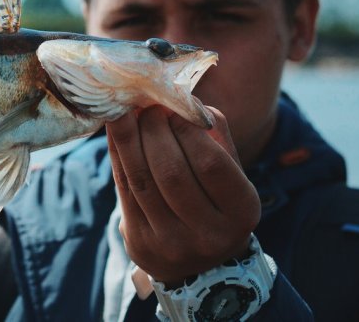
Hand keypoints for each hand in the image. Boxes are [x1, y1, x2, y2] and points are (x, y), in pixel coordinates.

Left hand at [106, 105, 260, 284]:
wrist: (195, 259)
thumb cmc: (214, 197)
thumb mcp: (229, 169)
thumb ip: (212, 133)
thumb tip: (178, 99)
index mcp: (242, 212)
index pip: (211, 163)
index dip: (187, 130)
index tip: (173, 108)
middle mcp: (209, 234)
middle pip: (171, 171)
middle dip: (154, 130)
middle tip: (148, 107)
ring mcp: (172, 243)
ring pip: (142, 179)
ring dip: (129, 138)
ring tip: (127, 112)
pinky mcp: (140, 242)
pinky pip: (123, 188)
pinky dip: (117, 154)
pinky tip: (116, 132)